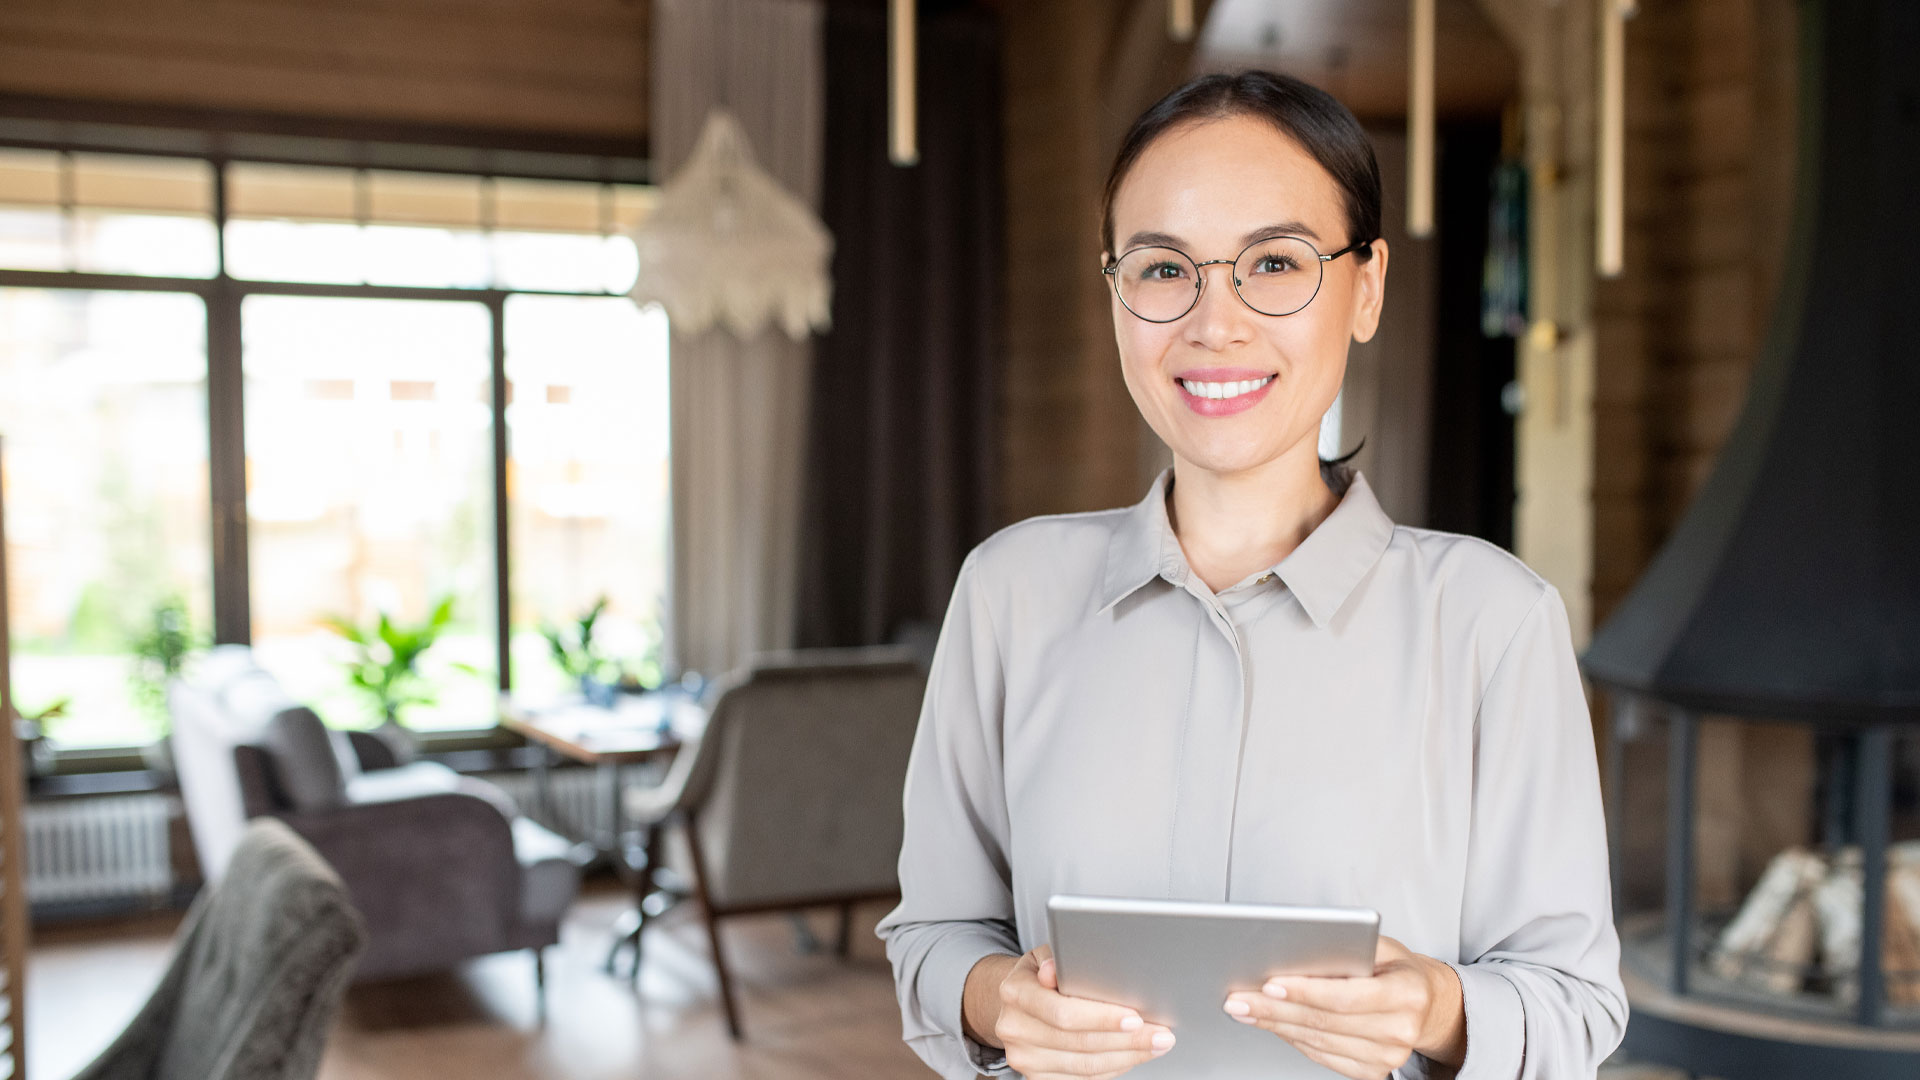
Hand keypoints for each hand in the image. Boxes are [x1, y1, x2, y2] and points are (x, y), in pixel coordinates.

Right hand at [967, 945, 1176, 1079]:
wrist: (1014, 1003)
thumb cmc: (1038, 976)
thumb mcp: (1045, 955)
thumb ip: (1058, 958)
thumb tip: (1059, 967)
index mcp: (1016, 992)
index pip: (1063, 1012)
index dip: (1102, 1018)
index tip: (1135, 1018)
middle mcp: (1015, 1028)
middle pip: (1080, 1043)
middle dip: (1127, 1040)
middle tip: (1160, 1033)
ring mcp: (1024, 1057)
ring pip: (1086, 1066)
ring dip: (1127, 1056)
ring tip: (1155, 1044)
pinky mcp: (1037, 1077)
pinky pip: (1082, 1078)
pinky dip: (1114, 1067)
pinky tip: (1132, 1055)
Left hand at [1221, 935, 1465, 1079]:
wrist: (1426, 1002)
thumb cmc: (1395, 968)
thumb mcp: (1379, 946)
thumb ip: (1345, 948)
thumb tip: (1292, 951)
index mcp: (1408, 992)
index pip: (1347, 996)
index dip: (1306, 992)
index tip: (1270, 983)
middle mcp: (1401, 1030)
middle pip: (1325, 1022)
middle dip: (1275, 1009)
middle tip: (1239, 997)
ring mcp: (1389, 1056)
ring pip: (1318, 1042)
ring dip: (1276, 1025)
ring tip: (1246, 1008)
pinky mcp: (1374, 1072)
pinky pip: (1323, 1057)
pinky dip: (1292, 1039)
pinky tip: (1272, 1023)